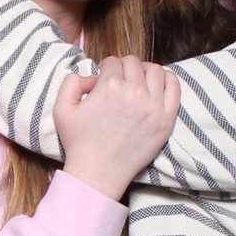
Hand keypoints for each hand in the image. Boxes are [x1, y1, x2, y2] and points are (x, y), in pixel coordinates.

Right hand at [53, 56, 181, 199]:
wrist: (98, 174)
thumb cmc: (79, 143)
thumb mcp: (61, 109)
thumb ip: (71, 82)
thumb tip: (92, 77)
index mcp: (109, 86)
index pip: (113, 61)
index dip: (106, 69)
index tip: (105, 80)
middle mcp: (134, 92)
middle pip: (134, 63)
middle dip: (124, 68)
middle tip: (120, 82)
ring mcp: (153, 106)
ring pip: (155, 70)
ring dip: (145, 72)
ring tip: (137, 83)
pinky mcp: (166, 119)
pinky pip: (174, 87)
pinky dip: (168, 80)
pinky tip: (157, 85)